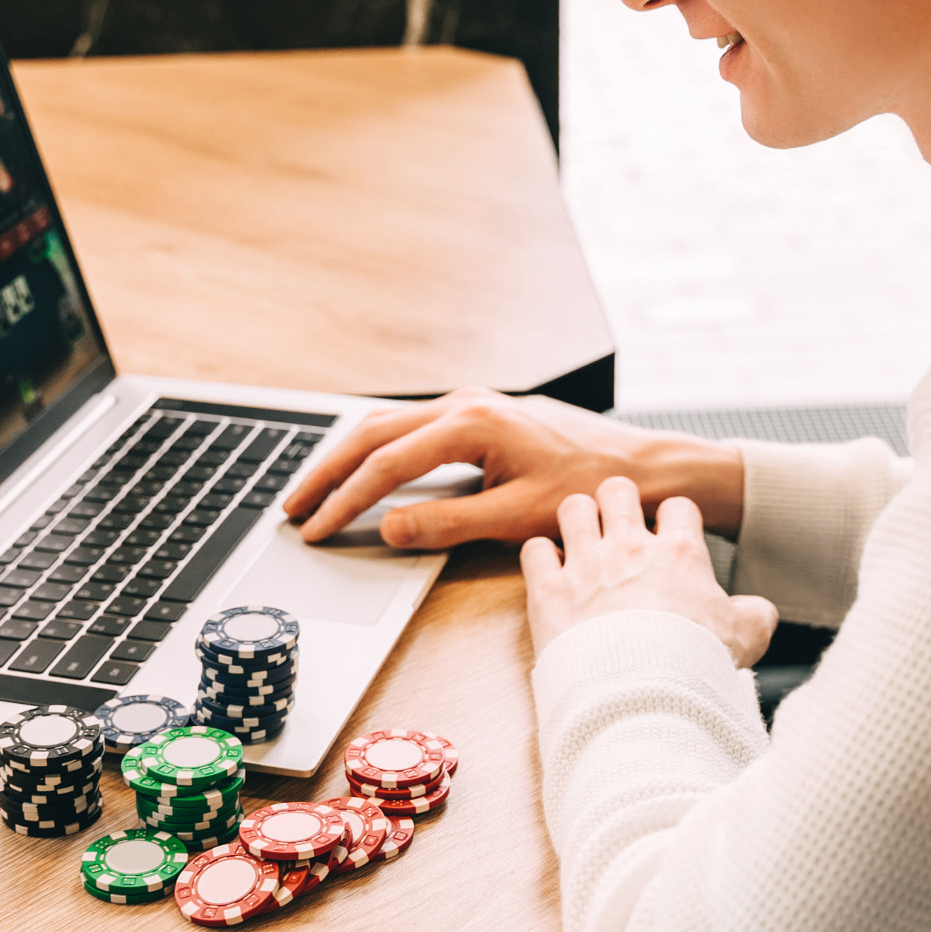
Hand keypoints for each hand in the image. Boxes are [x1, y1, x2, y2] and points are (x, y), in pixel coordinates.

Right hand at [285, 387, 743, 548]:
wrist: (639, 467)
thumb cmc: (589, 488)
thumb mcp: (517, 516)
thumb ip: (447, 523)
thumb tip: (386, 528)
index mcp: (473, 423)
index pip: (387, 463)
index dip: (344, 499)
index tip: (315, 528)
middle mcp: (465, 403)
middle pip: (372, 433)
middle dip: (326, 472)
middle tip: (291, 510)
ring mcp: (470, 404)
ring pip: (386, 425)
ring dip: (345, 458)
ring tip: (311, 492)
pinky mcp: (476, 415)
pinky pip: (408, 427)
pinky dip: (374, 450)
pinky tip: (359, 472)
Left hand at [522, 476, 777, 668]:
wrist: (645, 697)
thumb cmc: (697, 668)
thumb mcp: (747, 638)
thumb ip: (754, 614)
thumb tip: (758, 611)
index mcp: (679, 553)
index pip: (677, 506)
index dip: (672, 521)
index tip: (668, 540)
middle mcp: (630, 548)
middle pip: (618, 490)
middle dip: (616, 503)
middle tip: (616, 528)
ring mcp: (586, 565)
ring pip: (572, 507)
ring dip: (575, 521)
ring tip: (579, 542)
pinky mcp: (549, 591)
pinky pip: (534, 550)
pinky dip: (539, 558)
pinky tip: (549, 574)